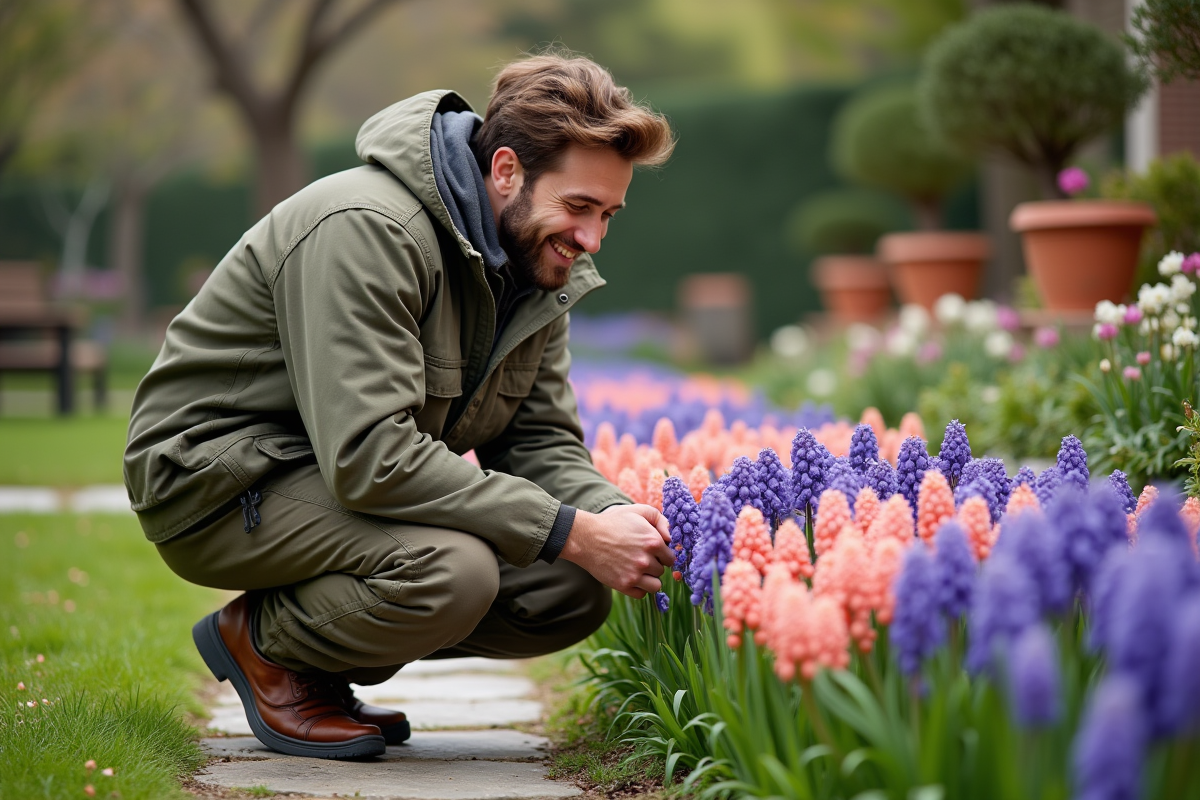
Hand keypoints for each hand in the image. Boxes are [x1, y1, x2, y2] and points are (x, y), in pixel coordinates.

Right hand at [559, 504, 674, 598]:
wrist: (586, 537)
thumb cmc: (613, 522)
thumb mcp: (638, 511)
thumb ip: (661, 520)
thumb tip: (670, 538)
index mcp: (653, 541)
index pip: (670, 557)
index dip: (662, 554)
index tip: (652, 551)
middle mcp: (646, 560)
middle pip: (662, 570)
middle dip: (654, 564)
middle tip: (639, 556)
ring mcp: (634, 575)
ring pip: (656, 585)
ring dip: (649, 578)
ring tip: (638, 569)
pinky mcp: (623, 585)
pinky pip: (641, 594)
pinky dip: (639, 588)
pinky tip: (631, 576)